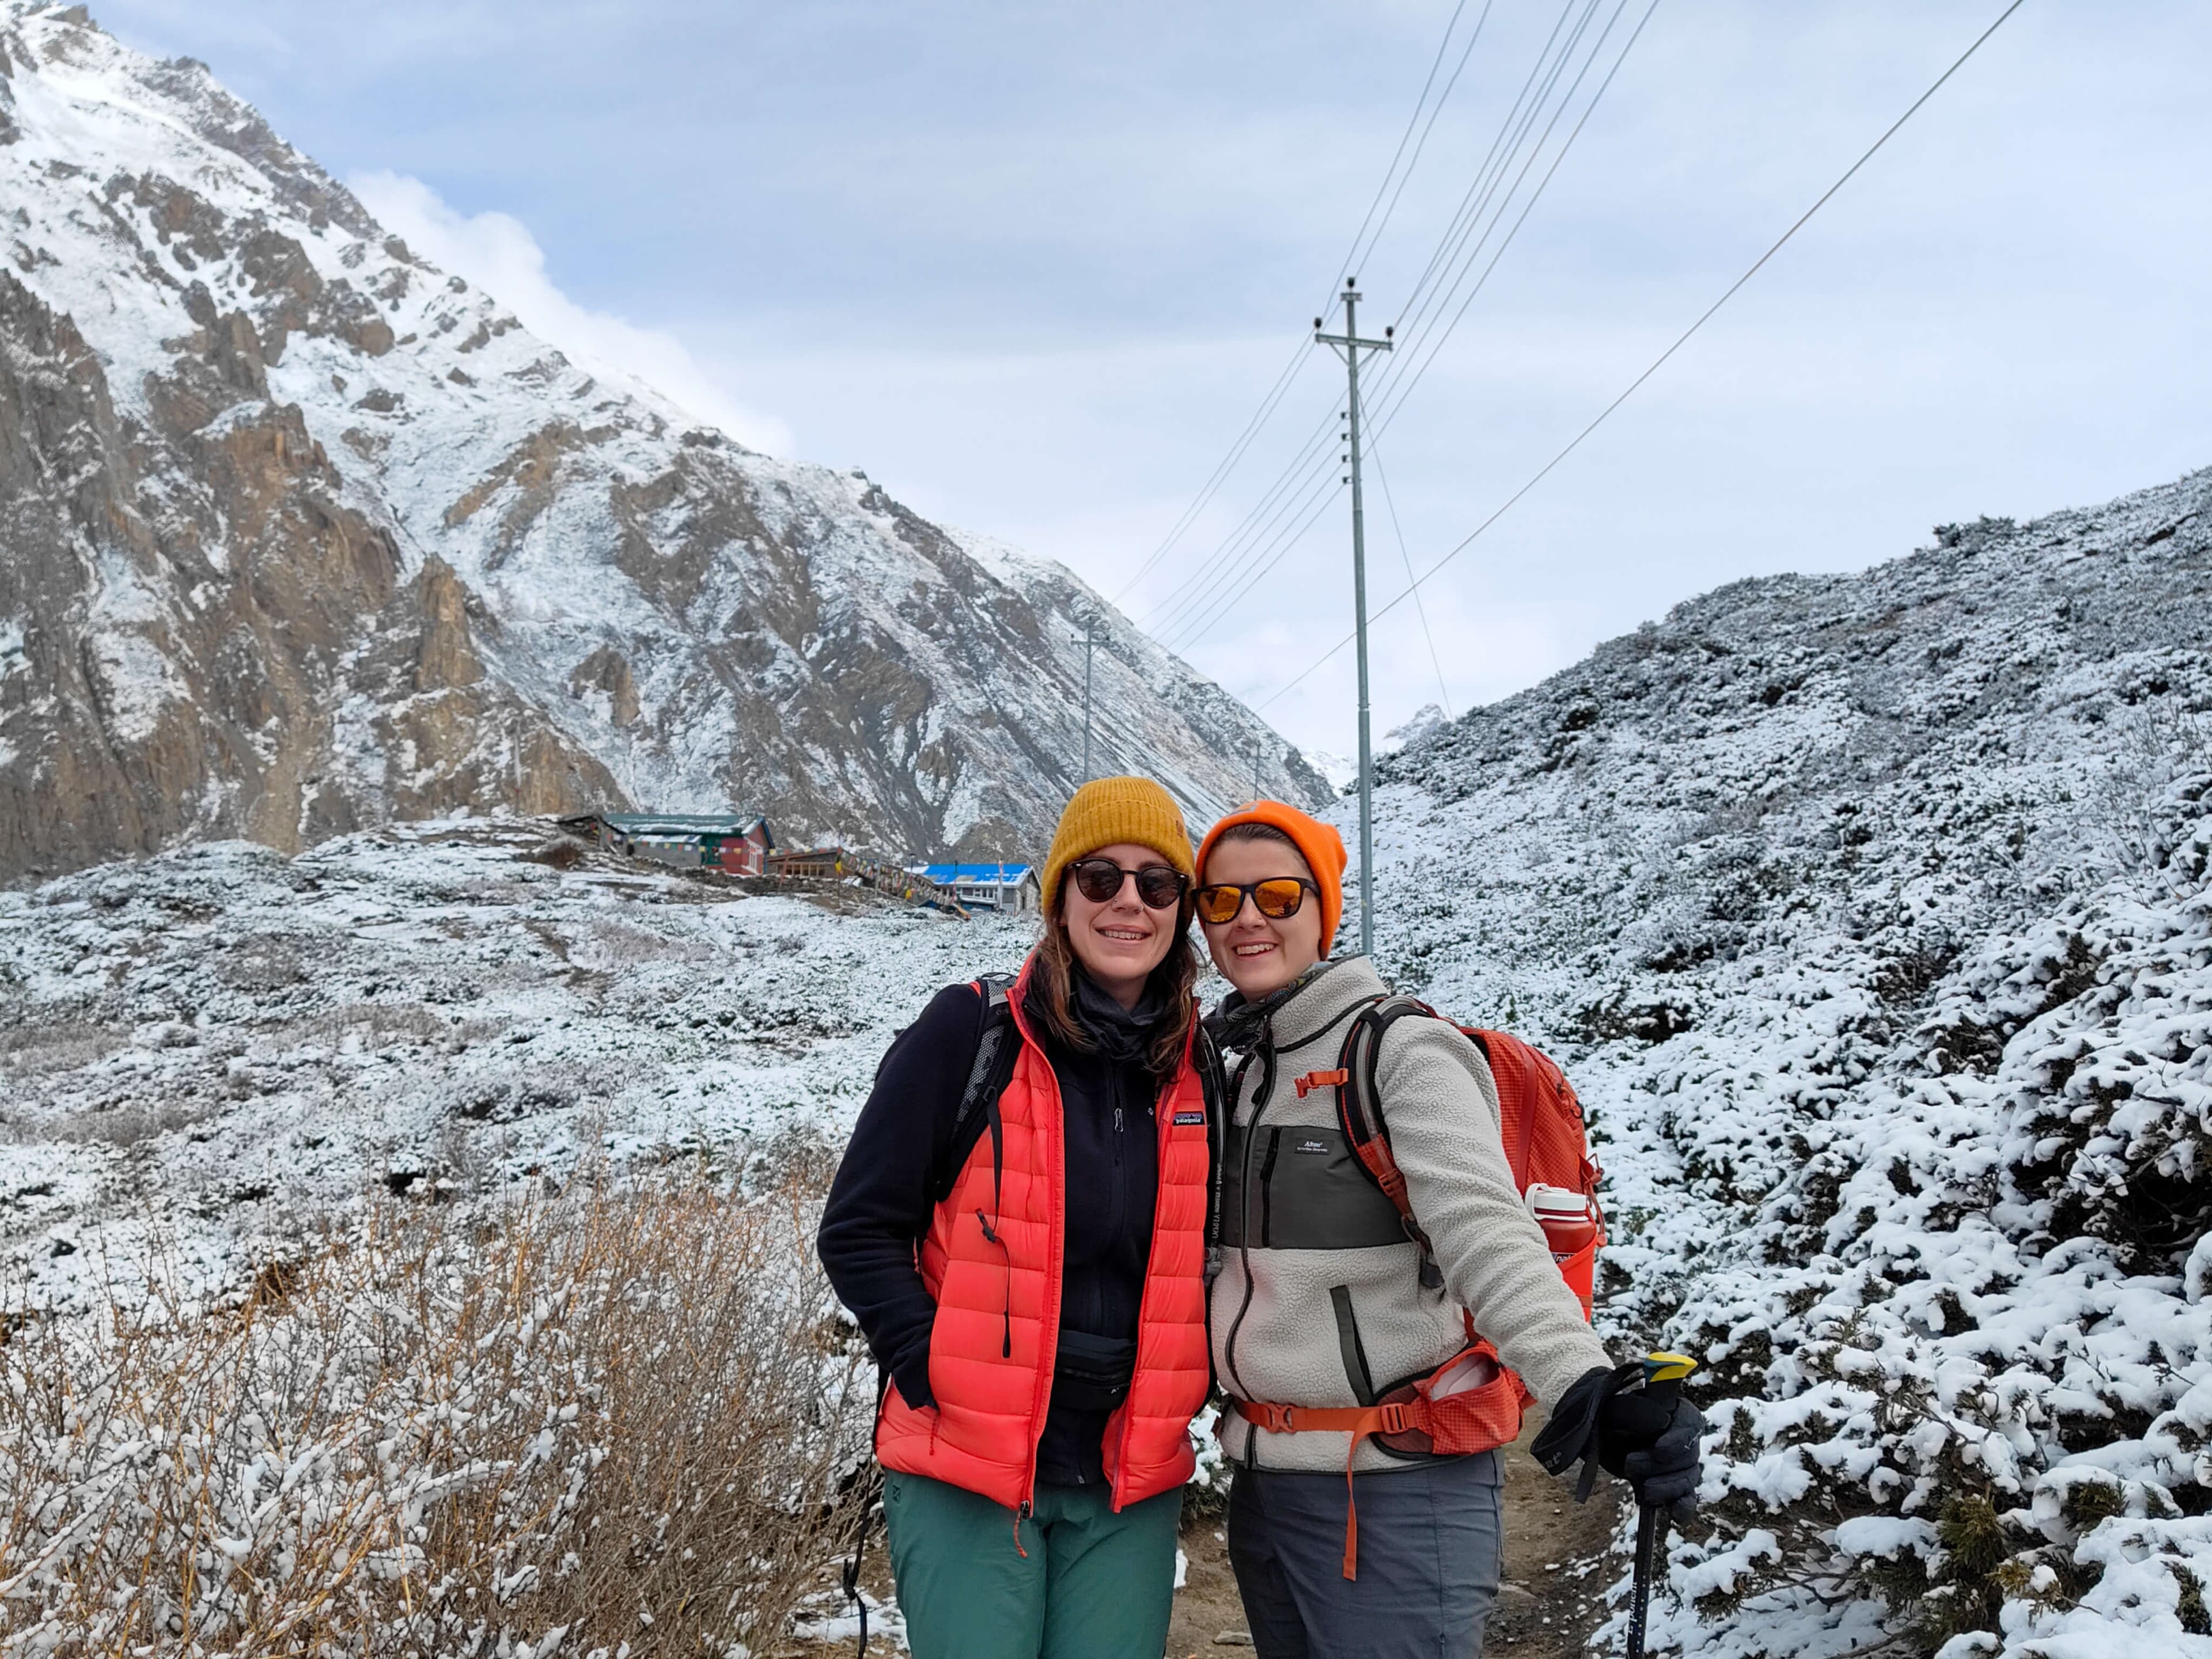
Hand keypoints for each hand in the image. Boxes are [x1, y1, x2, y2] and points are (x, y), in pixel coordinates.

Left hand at [1598, 1387, 1705, 1519]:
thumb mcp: (1613, 1410)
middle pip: (1688, 1455)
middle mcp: (1682, 1437)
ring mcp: (1679, 1463)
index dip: (1679, 1438)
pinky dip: (1683, 1507)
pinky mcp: (1671, 1486)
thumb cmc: (1606, 1418)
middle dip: (1659, 1465)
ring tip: (1644, 1491)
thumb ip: (1635, 1411)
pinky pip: (1687, 1498)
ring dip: (1667, 1488)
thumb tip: (1662, 1421)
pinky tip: (1676, 1515)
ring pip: (1687, 1478)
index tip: (1659, 1449)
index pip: (1690, 1423)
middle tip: (1630, 1465)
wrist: (1594, 1440)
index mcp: (1674, 1410)